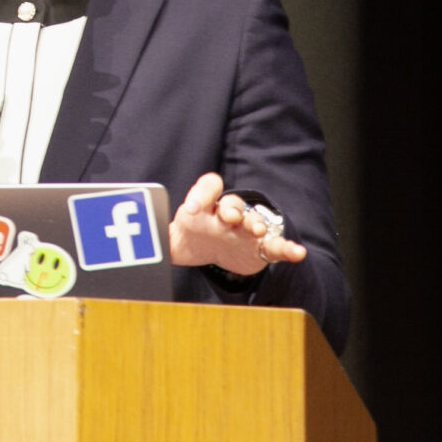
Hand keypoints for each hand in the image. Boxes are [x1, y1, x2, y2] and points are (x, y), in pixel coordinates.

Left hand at [170, 173, 307, 278]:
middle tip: (228, 217)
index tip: (191, 208)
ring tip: (256, 229)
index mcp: (205, 206)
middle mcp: (227, 214)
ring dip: (255, 223)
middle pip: (232, 204)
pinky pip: (275, 246)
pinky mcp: (260, 248)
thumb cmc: (191, 237)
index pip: (208, 187)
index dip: (200, 195)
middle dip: (231, 209)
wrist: (211, 250)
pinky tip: (296, 253)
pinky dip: (287, 248)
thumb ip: (159, 238)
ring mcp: (245, 229)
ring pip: (254, 221)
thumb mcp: (171, 238)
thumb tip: (145, 242)